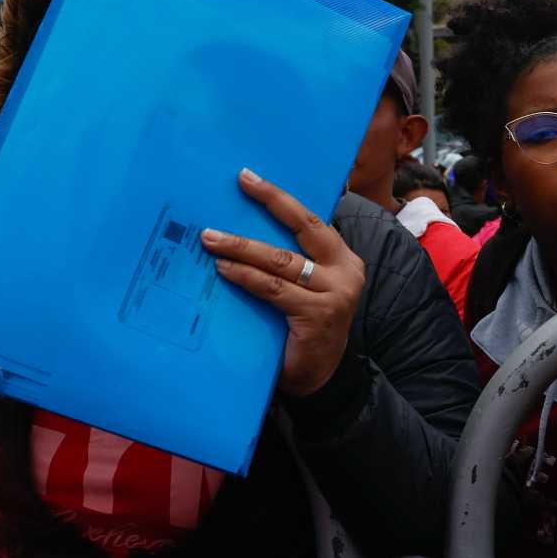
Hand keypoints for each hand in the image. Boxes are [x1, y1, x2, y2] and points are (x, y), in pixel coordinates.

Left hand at [201, 168, 366, 397]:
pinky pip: (273, 289)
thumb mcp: (304, 289)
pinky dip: (245, 277)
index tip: (248, 178)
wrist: (318, 379)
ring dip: (241, 247)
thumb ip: (289, 265)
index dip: (279, 198)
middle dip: (269, 203)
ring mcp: (334, 293)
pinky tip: (224, 269)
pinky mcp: (317, 314)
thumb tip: (240, 232)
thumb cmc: (303, 329)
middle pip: (303, 228)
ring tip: (211, 239)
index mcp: (344, 259)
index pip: (310, 220)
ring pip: (281, 261)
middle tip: (238, 186)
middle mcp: (345, 271)